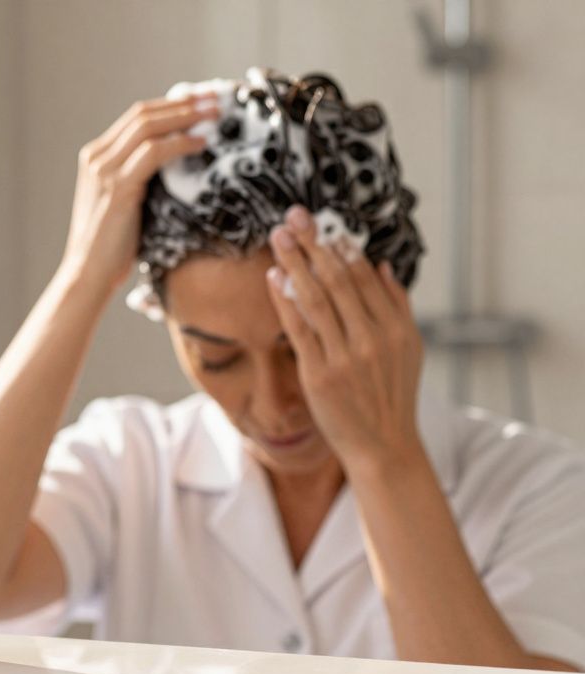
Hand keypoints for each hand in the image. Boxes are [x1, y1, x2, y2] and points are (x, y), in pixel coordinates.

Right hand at [60, 94, 216, 293]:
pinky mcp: (117, 187)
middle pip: (143, 114)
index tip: (202, 100)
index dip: (171, 105)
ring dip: (186, 116)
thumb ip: (141, 178)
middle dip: (183, 103)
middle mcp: (97, 158)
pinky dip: (180, 143)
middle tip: (216, 98)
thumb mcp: (126, 203)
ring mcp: (104, 170)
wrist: (89, 274)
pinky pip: (153, 153)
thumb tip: (178, 163)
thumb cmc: (112, 246)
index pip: (136, 117)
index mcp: (96, 157)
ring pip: (148, 126)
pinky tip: (201, 143)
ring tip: (215, 114)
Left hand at [265, 205, 425, 472]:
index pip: (366, 277)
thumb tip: (381, 264)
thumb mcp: (409, 349)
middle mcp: (373, 338)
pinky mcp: (319, 374)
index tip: (324, 226)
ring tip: (278, 238)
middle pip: (339, 280)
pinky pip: (298, 328)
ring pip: (316, 298)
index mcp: (397, 328)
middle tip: (293, 219)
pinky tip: (272, 277)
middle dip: (314, 245)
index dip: (342, 248)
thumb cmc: (391, 395)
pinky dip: (284, 299)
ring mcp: (345, 356)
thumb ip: (396, 306)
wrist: (383, 446)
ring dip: (295, 263)